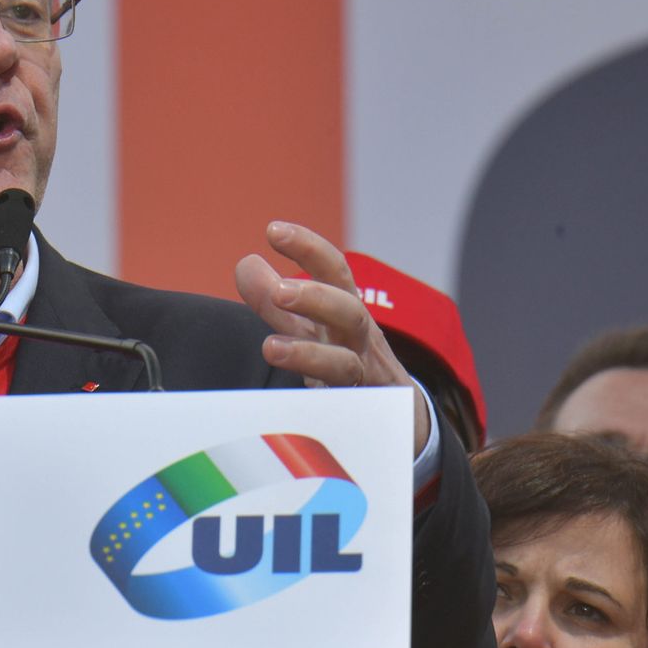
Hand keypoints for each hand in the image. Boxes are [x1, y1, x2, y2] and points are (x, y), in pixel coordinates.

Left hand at [235, 221, 429, 454]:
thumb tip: (247, 263)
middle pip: (348, 311)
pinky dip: (322, 408)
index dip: (308, 247)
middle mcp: (359, 340)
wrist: (400, 417)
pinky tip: (295, 405)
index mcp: (345, 311)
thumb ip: (276, 300)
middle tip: (279, 291)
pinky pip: (345, 412)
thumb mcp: (312, 328)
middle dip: (316, 298)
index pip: (333, 271)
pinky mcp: (363, 417)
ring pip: (345, 364)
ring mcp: (363, 380)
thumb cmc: (346, 359)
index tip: (273, 230)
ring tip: (270, 347)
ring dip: (308, 355)